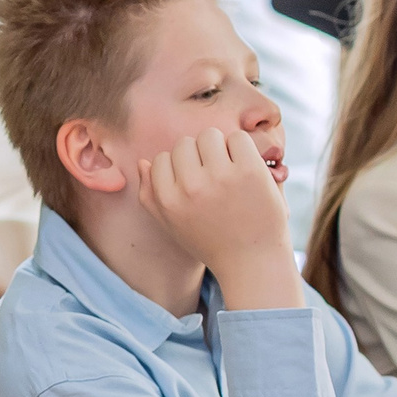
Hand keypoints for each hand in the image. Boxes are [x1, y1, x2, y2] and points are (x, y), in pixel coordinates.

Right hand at [136, 128, 299, 309]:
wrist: (253, 261)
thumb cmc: (211, 242)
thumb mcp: (171, 225)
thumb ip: (150, 195)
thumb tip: (142, 162)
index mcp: (168, 200)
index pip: (161, 159)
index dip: (177, 169)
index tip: (194, 185)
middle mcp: (190, 187)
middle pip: (184, 143)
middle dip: (198, 156)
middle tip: (214, 178)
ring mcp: (221, 177)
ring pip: (209, 135)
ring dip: (219, 148)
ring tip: (230, 170)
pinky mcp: (250, 171)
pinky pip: (238, 138)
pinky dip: (242, 149)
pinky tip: (246, 170)